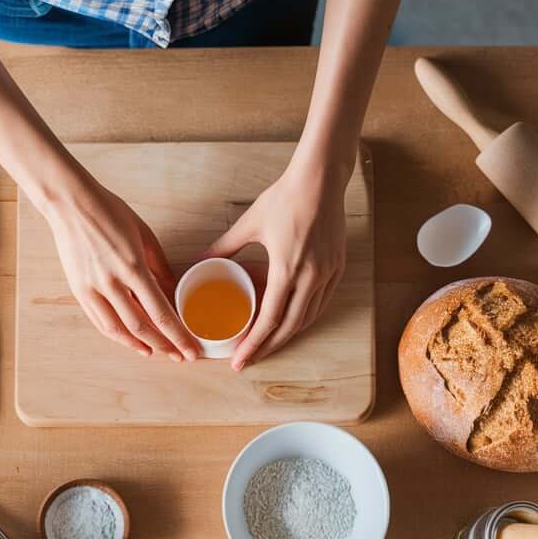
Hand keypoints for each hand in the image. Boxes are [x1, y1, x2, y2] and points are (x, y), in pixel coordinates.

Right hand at [44, 181, 200, 360]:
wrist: (70, 203)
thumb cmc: (109, 211)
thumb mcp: (144, 234)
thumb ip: (160, 266)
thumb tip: (173, 291)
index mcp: (133, 267)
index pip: (160, 313)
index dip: (178, 336)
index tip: (190, 350)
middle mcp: (111, 283)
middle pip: (141, 328)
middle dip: (164, 346)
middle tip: (179, 356)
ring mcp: (92, 288)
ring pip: (118, 330)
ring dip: (139, 345)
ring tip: (155, 352)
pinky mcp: (78, 290)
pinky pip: (99, 321)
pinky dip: (116, 335)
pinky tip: (129, 339)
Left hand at [203, 163, 347, 369]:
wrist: (320, 179)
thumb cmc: (284, 198)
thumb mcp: (250, 224)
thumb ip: (225, 246)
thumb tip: (199, 261)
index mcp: (287, 268)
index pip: (271, 318)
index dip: (254, 343)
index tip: (240, 359)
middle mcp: (311, 276)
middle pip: (291, 326)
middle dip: (269, 347)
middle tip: (249, 359)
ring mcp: (328, 272)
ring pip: (309, 317)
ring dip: (288, 334)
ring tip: (267, 344)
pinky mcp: (338, 266)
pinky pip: (322, 302)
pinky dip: (305, 316)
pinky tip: (292, 320)